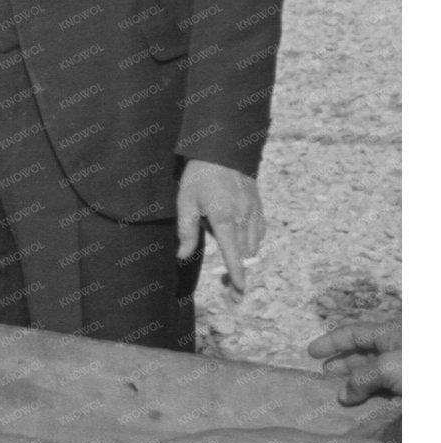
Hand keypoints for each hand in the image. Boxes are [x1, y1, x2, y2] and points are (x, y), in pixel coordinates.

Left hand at [176, 159, 264, 293]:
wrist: (221, 150)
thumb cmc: (198, 176)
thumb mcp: (185, 201)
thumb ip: (186, 231)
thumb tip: (182, 256)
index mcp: (224, 219)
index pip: (233, 254)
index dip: (237, 275)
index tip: (240, 291)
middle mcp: (243, 218)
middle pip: (245, 254)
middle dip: (238, 269)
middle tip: (227, 283)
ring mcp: (254, 212)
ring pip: (253, 244)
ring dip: (243, 253)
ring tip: (226, 246)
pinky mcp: (259, 206)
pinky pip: (259, 232)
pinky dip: (251, 239)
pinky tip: (238, 234)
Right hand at [308, 322, 401, 403]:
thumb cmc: (421, 372)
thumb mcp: (387, 368)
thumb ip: (361, 378)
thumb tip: (342, 396)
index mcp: (390, 335)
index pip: (353, 333)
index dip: (330, 341)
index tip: (311, 353)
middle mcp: (395, 351)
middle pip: (360, 354)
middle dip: (340, 364)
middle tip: (324, 376)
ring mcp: (403, 373)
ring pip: (371, 376)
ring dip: (353, 385)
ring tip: (338, 395)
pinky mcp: (409, 393)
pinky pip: (383, 393)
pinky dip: (368, 398)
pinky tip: (357, 406)